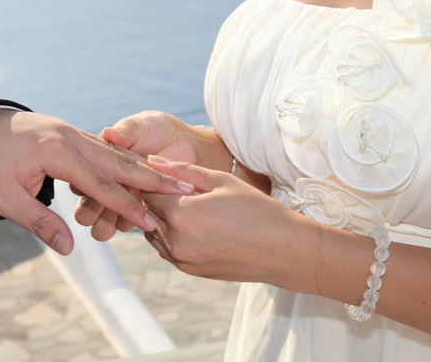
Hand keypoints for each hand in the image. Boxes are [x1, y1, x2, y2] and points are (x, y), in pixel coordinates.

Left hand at [0, 109, 193, 254]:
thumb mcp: (3, 199)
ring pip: (114, 151)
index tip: (152, 221)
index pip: (100, 184)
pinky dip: (124, 158)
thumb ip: (39, 222)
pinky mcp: (66, 132)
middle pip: (118, 161)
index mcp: (54, 152)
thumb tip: (70, 248)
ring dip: (142, 166)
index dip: (127, 205)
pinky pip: (102, 146)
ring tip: (171, 178)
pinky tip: (137, 167)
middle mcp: (68, 136)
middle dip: (152, 177)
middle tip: (185, 187)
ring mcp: (68, 131)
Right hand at [75, 111, 233, 240]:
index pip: (80, 183)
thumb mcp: (140, 125)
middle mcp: (103, 187)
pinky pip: (124, 227)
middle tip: (123, 195)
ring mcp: (119, 203)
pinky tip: (148, 210)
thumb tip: (108, 134)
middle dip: (97, 210)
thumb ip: (125, 130)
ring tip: (136, 204)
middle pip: (84, 214)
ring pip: (100, 229)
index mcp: (96, 165)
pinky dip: (132, 223)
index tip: (113, 176)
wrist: (186, 143)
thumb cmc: (158, 129)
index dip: (91, 184)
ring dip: (112, 221)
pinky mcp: (137, 214)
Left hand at [141, 155, 299, 283]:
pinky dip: (167, 233)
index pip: (148, 191)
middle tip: (165, 184)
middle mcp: (176, 241)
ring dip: (158, 216)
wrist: (284, 251)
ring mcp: (180, 259)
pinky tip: (186, 221)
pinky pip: (164, 248)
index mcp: (182, 214)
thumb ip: (182, 170)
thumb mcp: (220, 181)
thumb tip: (152, 160)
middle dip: (151, 196)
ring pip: (151, 231)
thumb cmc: (256, 209)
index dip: (151, 178)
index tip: (158, 170)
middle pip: (146, 212)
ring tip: (176, 202)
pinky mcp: (187, 270)